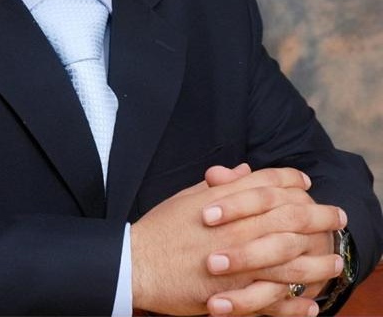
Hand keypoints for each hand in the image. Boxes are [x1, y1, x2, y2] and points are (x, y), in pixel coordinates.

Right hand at [130, 166, 336, 314]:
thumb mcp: (187, 197)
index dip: (291, 180)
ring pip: (290, 259)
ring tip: (334, 262)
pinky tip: (309, 302)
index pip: (268, 183)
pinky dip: (295, 302)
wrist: (136, 262)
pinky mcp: (233, 292)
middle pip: (289, 216)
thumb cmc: (159, 228)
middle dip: (318, 216)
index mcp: (223, 200)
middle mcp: (236, 226)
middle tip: (337, 217)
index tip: (306, 184)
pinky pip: (273, 298)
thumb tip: (244, 171)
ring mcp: (237, 260)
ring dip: (317, 260)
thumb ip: (220, 185)